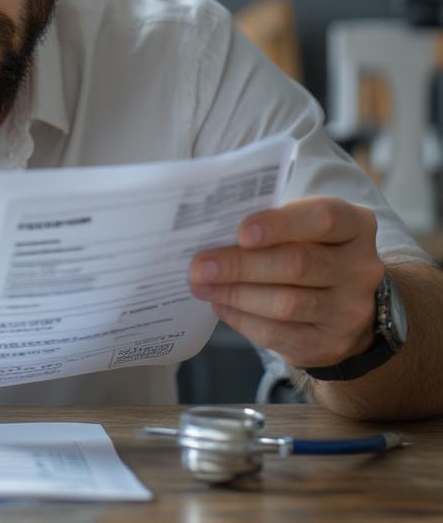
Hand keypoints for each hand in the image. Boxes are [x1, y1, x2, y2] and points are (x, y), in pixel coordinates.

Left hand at [189, 197, 384, 367]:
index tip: (241, 232)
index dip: (280, 225)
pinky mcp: (331, 344)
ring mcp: (350, 310)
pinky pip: (280, 335)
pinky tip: (220, 305)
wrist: (343, 300)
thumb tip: (212, 226)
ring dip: (236, 294)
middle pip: (298, 265)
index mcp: (354, 225)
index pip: (323, 219)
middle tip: (200, 265)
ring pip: (286, 304)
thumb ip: (269, 220)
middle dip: (241, 265)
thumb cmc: (308, 246)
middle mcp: (360, 268)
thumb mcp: (301, 223)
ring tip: (201, 284)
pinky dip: (243, 319)